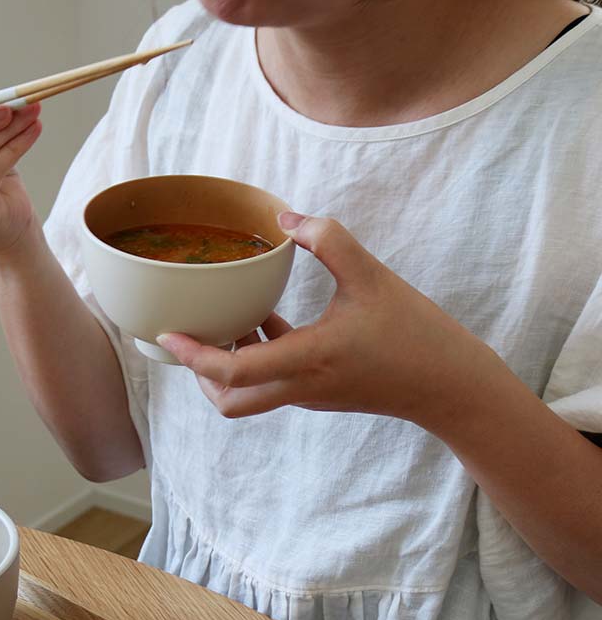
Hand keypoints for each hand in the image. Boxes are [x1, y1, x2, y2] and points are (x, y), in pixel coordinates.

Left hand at [157, 212, 500, 428]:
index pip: (234, 372)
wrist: (449, 386)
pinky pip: (272, 382)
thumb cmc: (416, 333)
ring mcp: (307, 395)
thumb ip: (330, 240)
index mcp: (308, 361)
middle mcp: (300, 386)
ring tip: (227, 320)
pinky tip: (265, 319)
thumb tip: (286, 218)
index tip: (169, 335)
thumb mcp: (373, 276)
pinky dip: (258, 356)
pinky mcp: (318, 393)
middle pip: (229, 401)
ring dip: (228, 365)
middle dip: (201, 373)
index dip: (194, 356)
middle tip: (192, 335)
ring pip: (247, 396)